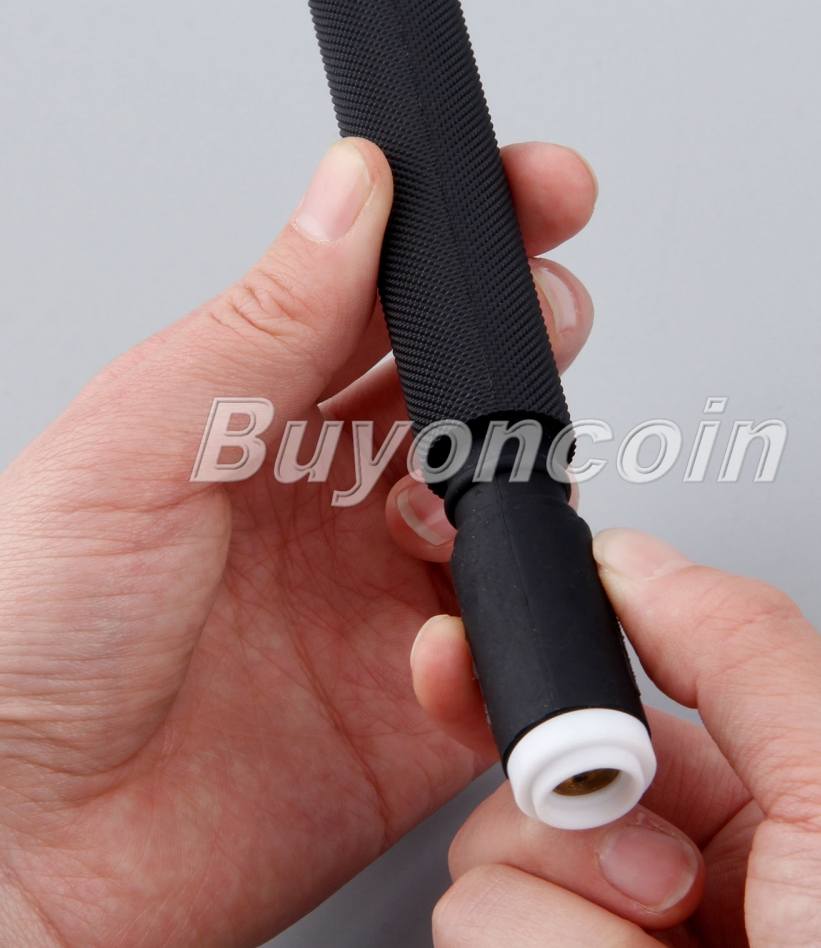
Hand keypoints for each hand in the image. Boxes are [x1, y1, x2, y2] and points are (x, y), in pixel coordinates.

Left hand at [0, 138, 596, 945]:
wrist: (22, 851)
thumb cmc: (30, 642)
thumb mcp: (140, 443)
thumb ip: (268, 322)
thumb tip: (350, 195)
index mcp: (264, 424)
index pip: (392, 305)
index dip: (473, 244)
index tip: (534, 194)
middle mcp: (333, 503)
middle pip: (469, 400)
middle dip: (525, 348)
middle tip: (543, 322)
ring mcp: (382, 600)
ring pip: (508, 518)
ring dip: (511, 497)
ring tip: (448, 509)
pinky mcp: (419, 706)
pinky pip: (503, 655)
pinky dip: (495, 642)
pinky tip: (433, 641)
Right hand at [412, 529, 820, 945]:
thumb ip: (748, 654)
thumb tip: (640, 560)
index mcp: (725, 811)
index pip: (585, 712)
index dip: (510, 673)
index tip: (459, 651)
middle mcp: (645, 888)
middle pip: (519, 792)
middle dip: (574, 822)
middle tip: (664, 878)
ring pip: (484, 882)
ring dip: (578, 924)